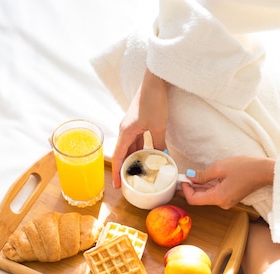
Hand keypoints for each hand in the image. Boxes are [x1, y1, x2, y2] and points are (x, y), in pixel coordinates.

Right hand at [112, 69, 167, 187]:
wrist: (155, 80)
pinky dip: (140, 149)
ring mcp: (131, 125)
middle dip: (125, 168)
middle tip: (130, 182)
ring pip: (131, 146)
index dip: (117, 172)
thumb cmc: (153, 101)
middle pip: (123, 153)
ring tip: (139, 171)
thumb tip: (163, 158)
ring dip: (134, 158)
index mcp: (126, 132)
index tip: (116, 185)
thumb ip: (159, 143)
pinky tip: (147, 155)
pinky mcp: (137, 121)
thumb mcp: (158, 126)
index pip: (119, 157)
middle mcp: (125, 129)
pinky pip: (136, 140)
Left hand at [181, 155, 274, 208]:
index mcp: (218, 198)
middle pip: (199, 198)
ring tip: (189, 176)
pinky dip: (207, 186)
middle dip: (189, 188)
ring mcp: (226, 200)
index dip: (185, 190)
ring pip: (207, 195)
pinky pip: (215, 192)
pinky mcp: (230, 196)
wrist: (265, 171)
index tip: (182, 178)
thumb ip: (202, 174)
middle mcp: (222, 203)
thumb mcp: (220, 167)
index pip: (194, 200)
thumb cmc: (246, 168)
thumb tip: (189, 176)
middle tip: (180, 178)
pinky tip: (201, 178)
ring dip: (198, 186)